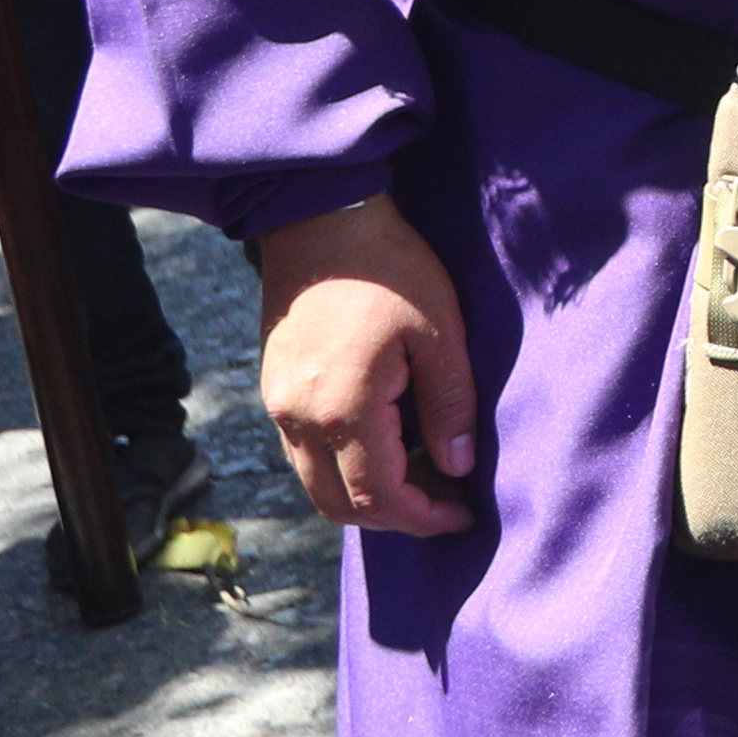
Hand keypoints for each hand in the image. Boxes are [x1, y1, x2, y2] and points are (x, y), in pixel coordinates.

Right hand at [251, 195, 479, 536]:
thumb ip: (450, 405)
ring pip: (317, 485)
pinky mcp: (274, 390)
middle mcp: (298, 419)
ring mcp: (279, 406)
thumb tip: (458, 468)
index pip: (378, 498)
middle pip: (339, 506)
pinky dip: (343, 468)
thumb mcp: (440, 333)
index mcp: (342, 409)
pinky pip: (304, 455)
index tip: (463, 513)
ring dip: (366, 495)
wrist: (321, 219)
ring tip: (421, 473)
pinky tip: (385, 445)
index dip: (424, 517)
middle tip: (444, 500)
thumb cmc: (390, 268)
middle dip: (395, 517)